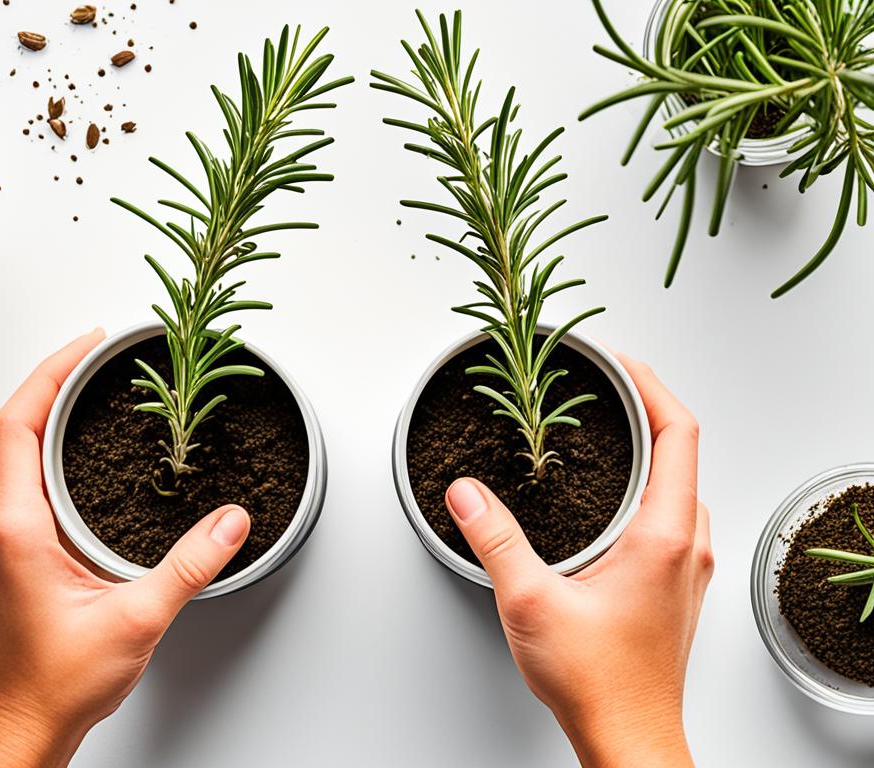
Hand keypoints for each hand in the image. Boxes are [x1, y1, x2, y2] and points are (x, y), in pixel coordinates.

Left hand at [0, 330, 251, 767]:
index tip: (87, 346)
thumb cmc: (57, 683)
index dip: (51, 371)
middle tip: (100, 358)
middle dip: (57, 382)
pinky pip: (15, 481)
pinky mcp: (0, 552)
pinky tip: (76, 458)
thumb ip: (190, 566)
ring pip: (13, 454)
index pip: (18, 420)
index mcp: (15, 525)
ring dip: (49, 417)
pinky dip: (44, 453)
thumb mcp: (137, 619)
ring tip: (92, 396)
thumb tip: (231, 522)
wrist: (22, 727)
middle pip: (14, 426)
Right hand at [445, 355, 710, 767]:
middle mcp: (687, 544)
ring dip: (650, 448)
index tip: (620, 362)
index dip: (651, 385)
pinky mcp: (678, 584)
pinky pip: (675, 511)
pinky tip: (614, 494)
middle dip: (645, 406)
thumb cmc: (597, 683)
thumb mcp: (530, 602)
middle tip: (605, 385)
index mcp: (663, 535)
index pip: (678, 432)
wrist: (628, 737)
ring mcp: (687, 566)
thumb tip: (465, 492)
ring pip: (681, 482)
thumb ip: (495, 538)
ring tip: (609, 429)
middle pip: (683, 448)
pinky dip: (651, 483)